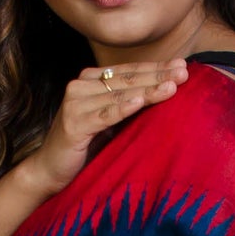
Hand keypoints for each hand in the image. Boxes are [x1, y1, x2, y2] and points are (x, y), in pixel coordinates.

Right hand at [18, 59, 188, 199]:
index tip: (182, 65)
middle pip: (127, 79)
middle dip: (158, 75)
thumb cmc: (85, 147)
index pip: (129, 72)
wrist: (50, 170)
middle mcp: (81, 85)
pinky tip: (140, 101)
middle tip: (184, 72)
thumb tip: (166, 94)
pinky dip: (122, 108)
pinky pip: (104, 115)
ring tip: (171, 86)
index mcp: (91, 80)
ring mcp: (76, 103)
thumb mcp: (111, 122)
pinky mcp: (74, 123)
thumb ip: (129, 106)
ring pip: (119, 94)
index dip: (155, 68)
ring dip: (147, 90)